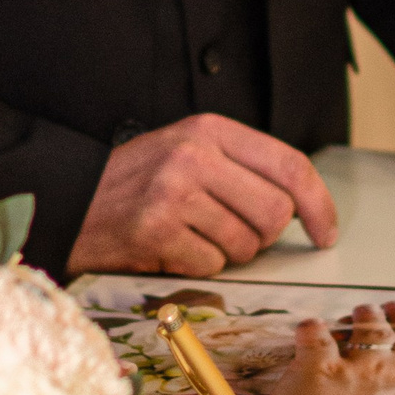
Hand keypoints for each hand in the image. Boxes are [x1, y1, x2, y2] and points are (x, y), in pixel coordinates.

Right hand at [68, 115, 337, 276]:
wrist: (70, 198)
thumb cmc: (134, 180)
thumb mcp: (187, 150)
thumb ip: (240, 166)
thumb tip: (300, 204)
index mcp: (208, 129)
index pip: (290, 164)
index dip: (318, 203)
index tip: (325, 230)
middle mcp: (194, 156)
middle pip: (275, 213)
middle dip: (264, 235)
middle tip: (233, 233)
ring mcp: (174, 193)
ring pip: (245, 245)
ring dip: (227, 252)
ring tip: (192, 235)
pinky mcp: (156, 230)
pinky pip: (211, 265)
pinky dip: (198, 265)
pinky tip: (171, 247)